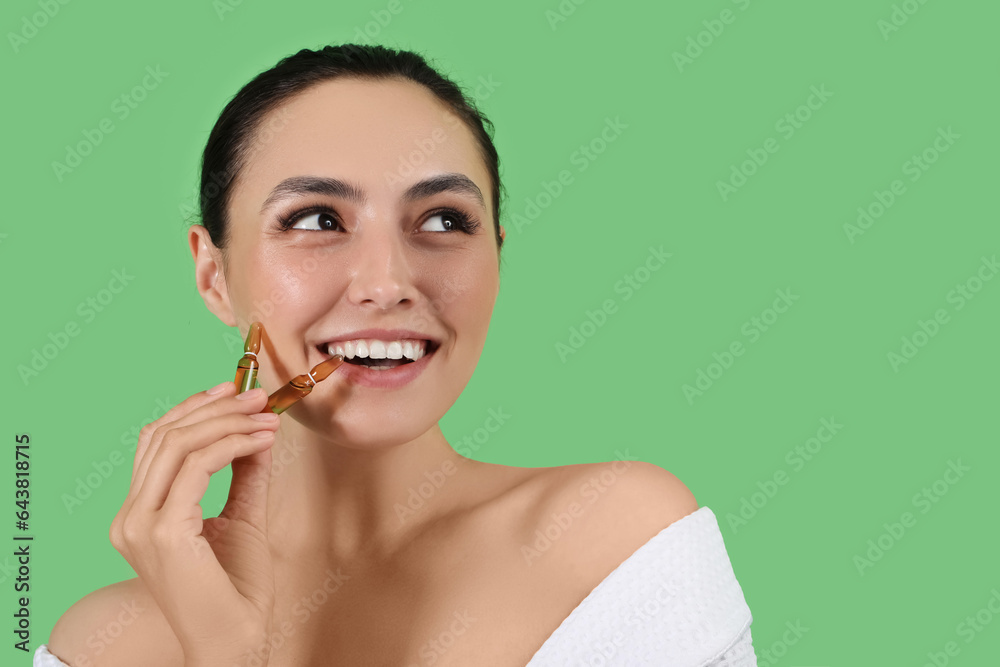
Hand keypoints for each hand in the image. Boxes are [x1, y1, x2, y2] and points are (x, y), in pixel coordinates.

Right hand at [109, 382, 278, 664]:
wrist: (235, 639)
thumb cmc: (237, 587)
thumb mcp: (242, 515)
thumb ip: (243, 471)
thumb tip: (257, 425)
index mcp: (138, 514)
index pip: (155, 441)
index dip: (194, 408)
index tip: (235, 389)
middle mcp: (129, 518)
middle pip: (164, 435)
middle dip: (216, 407)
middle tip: (259, 395)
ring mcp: (139, 525)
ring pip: (178, 444)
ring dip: (229, 421)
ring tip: (268, 416)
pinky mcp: (161, 532)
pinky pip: (197, 466)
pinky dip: (233, 444)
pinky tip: (263, 440)